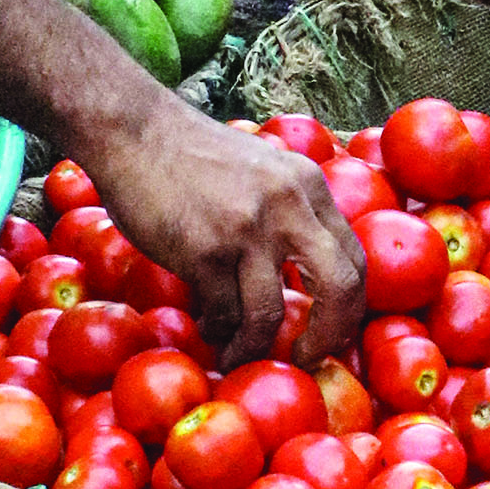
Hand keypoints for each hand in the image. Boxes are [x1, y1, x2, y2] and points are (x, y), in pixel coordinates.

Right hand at [84, 112, 365, 369]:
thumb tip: (305, 272)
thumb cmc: (192, 154)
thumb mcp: (263, 167)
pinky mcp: (204, 251)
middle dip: (328, 336)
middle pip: (338, 288)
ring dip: (252, 347)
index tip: (331, 332)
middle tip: (306, 358)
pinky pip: (222, 312)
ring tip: (235, 354)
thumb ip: (290, 208)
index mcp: (309, 185)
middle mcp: (288, 206)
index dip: (349, 307)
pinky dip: (217, 329)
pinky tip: (208, 325)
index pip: (354, 258)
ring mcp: (247, 230)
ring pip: (268, 315)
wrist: (134, 130)